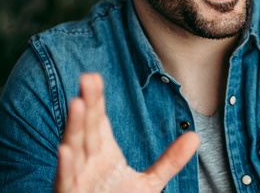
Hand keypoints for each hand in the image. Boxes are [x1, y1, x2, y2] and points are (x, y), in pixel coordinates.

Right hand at [54, 73, 199, 192]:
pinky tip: (65, 150)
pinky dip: (66, 166)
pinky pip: (66, 179)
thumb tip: (195, 137)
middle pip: (87, 128)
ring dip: (74, 127)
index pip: (98, 121)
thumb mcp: (149, 184)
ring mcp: (78, 178)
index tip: (94, 77)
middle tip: (87, 78)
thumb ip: (169, 161)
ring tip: (76, 104)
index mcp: (103, 153)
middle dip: (86, 104)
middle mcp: (87, 162)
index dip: (96, 100)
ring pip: (74, 149)